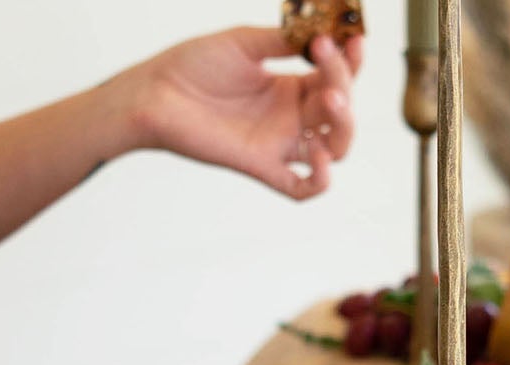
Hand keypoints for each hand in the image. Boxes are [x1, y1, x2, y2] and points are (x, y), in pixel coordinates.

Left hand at [124, 27, 362, 198]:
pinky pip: (302, 188)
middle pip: (340, 113)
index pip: (336, 79)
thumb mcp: (244, 43)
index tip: (352, 38)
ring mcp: (279, 144)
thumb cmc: (194, 65)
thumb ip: (283, 40)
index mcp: (290, 87)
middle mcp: (291, 118)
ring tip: (330, 102)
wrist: (157, 92)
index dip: (349, 62)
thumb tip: (321, 31)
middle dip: (344, 86)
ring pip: (334, 149)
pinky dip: (319, 180)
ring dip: (343, 128)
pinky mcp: (263, 167)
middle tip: (328, 62)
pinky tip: (317, 156)